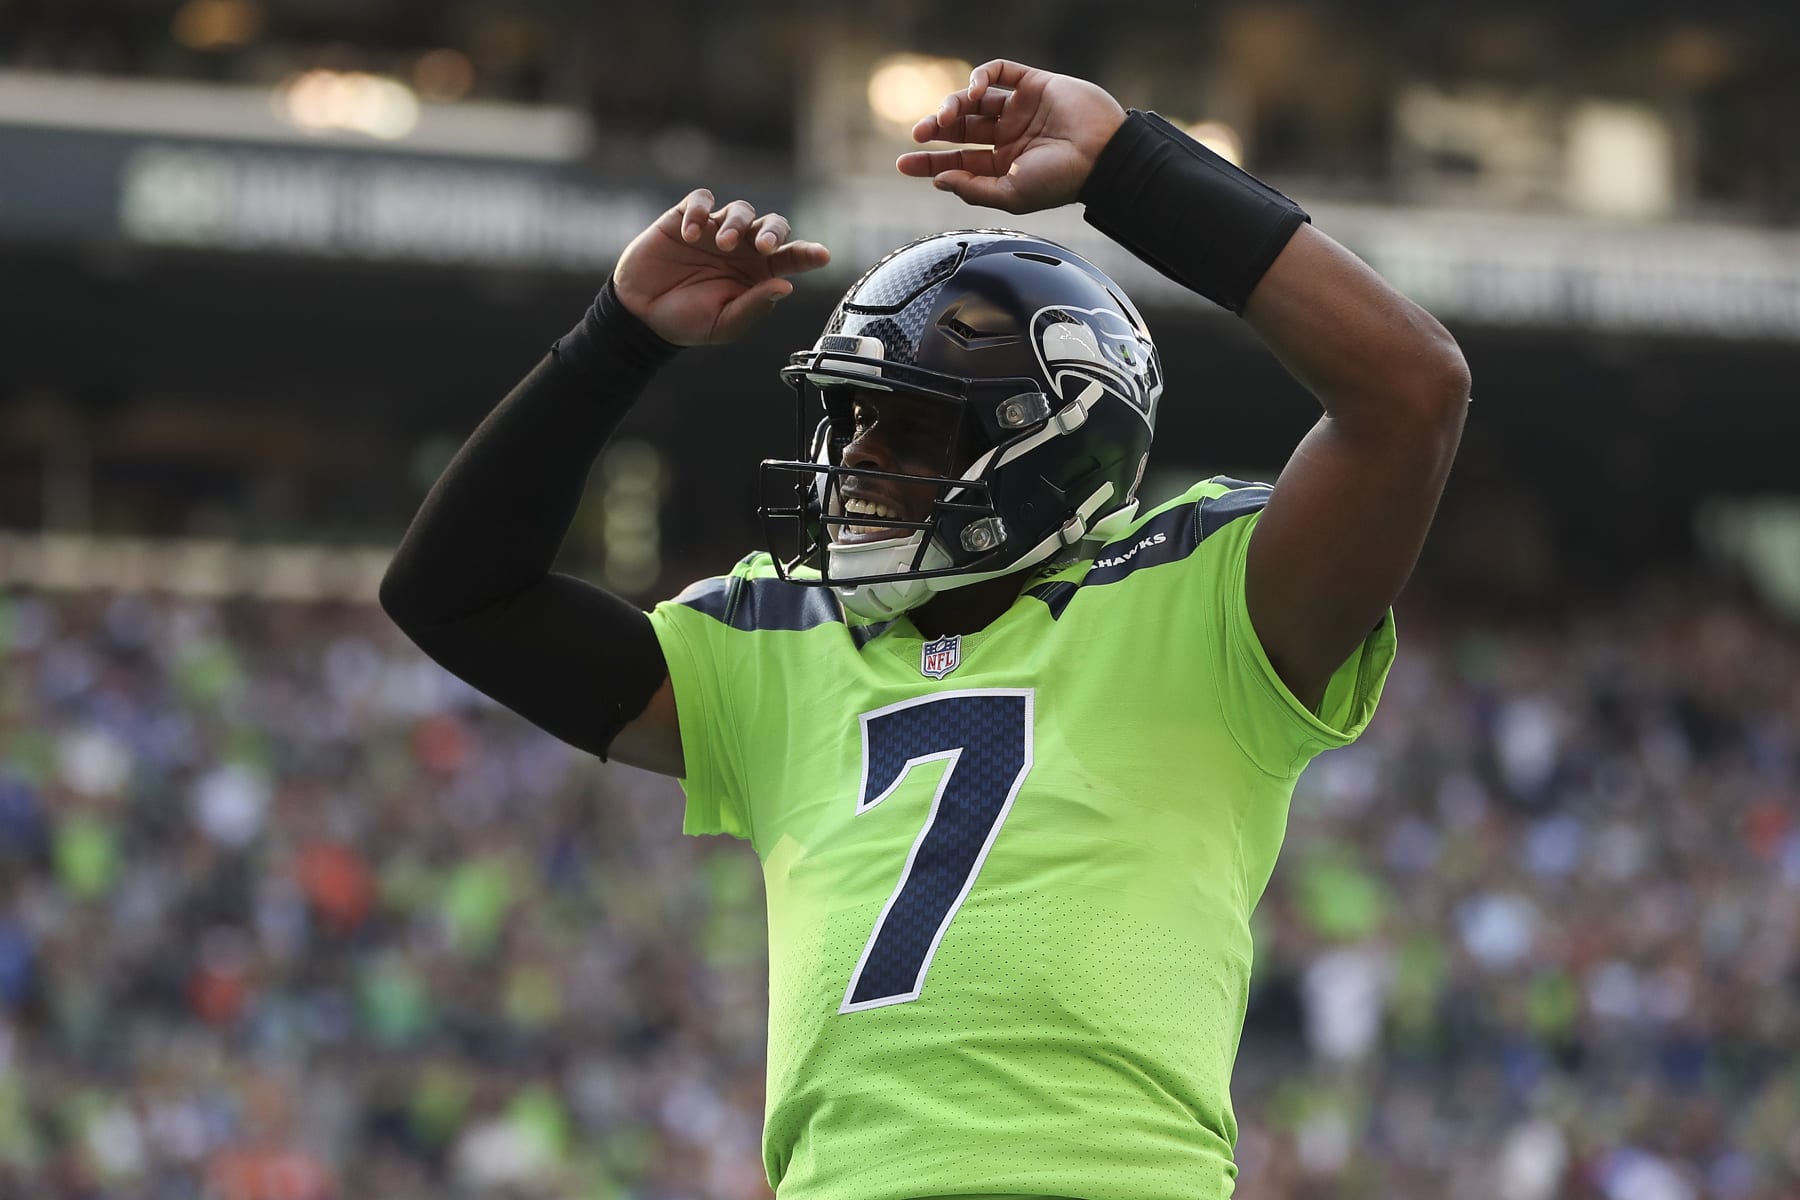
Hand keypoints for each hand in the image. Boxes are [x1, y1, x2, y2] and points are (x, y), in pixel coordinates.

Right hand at [613, 189, 830, 346]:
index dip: (808, 254)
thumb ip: (754, 306)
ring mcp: (714, 230)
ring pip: (740, 210)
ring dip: (735, 223)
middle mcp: (741, 248)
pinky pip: (701, 201)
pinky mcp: (685, 218)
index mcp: (757, 274)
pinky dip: (699, 211)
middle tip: (762, 247)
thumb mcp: (724, 324)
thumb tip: (786, 287)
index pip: (791, 257)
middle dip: (773, 231)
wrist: (641, 315)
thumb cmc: (686, 322)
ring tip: (720, 244)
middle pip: (772, 225)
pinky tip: (691, 232)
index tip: (822, 256)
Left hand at [896, 59, 1126, 213]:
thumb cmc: (1062, 181)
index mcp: (1003, 166)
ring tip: (946, 116)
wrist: (1103, 154)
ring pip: (974, 100)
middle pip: (961, 129)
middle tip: (920, 134)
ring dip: (954, 104)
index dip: (929, 163)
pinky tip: (974, 90)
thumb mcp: (1012, 194)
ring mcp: (1020, 108)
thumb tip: (939, 180)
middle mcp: (1009, 136)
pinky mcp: (1033, 84)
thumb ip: (974, 188)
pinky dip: (980, 76)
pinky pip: (999, 72)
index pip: (958, 161)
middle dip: (936, 129)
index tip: (903, 163)